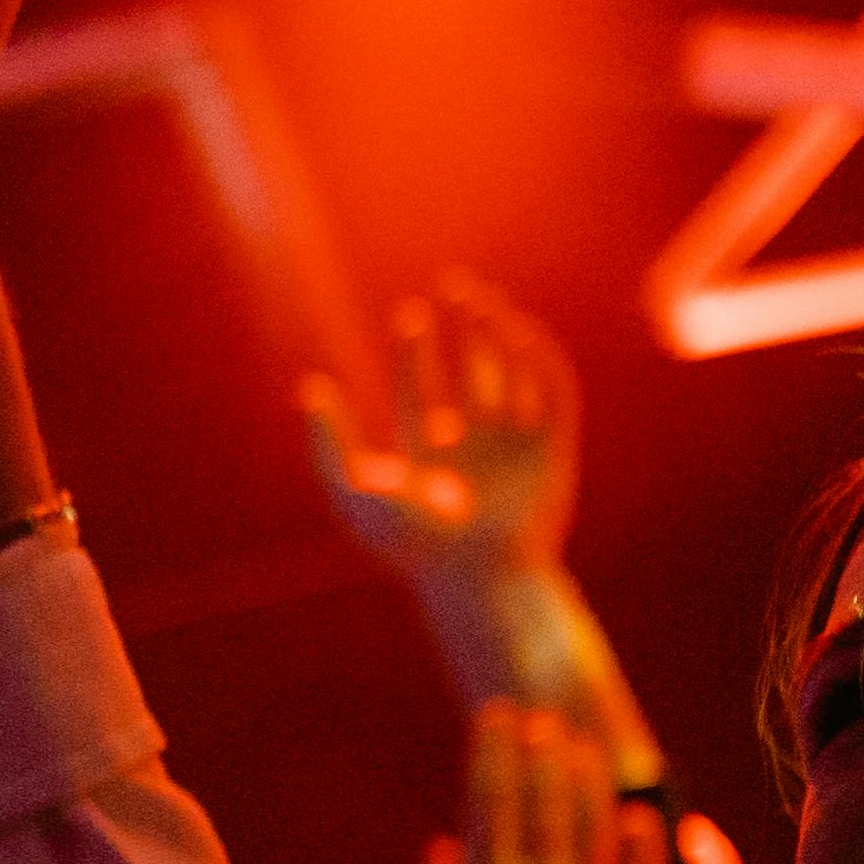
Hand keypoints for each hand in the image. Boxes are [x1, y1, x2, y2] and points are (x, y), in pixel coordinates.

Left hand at [302, 275, 579, 593]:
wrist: (474, 574)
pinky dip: (538, 360)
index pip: (422, 393)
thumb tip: (309, 388)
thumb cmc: (411, 544)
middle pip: (473, 374)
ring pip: (513, 376)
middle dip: (466, 331)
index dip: (414, 353)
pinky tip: (516, 332)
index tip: (409, 318)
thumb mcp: (355, 491)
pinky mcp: (553, 451)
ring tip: (483, 302)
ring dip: (501, 336)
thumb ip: (330, 444)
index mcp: (429, 458)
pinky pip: (552, 395)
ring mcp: (516, 448)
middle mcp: (474, 448)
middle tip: (455, 288)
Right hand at [416, 699, 671, 863]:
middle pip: (549, 790)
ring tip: (582, 750)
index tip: (499, 715)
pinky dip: (639, 833)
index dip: (497, 744)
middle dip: (543, 745)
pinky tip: (631, 817)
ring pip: (598, 815)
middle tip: (542, 724)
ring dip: (589, 773)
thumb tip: (445, 846)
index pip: (495, 790)